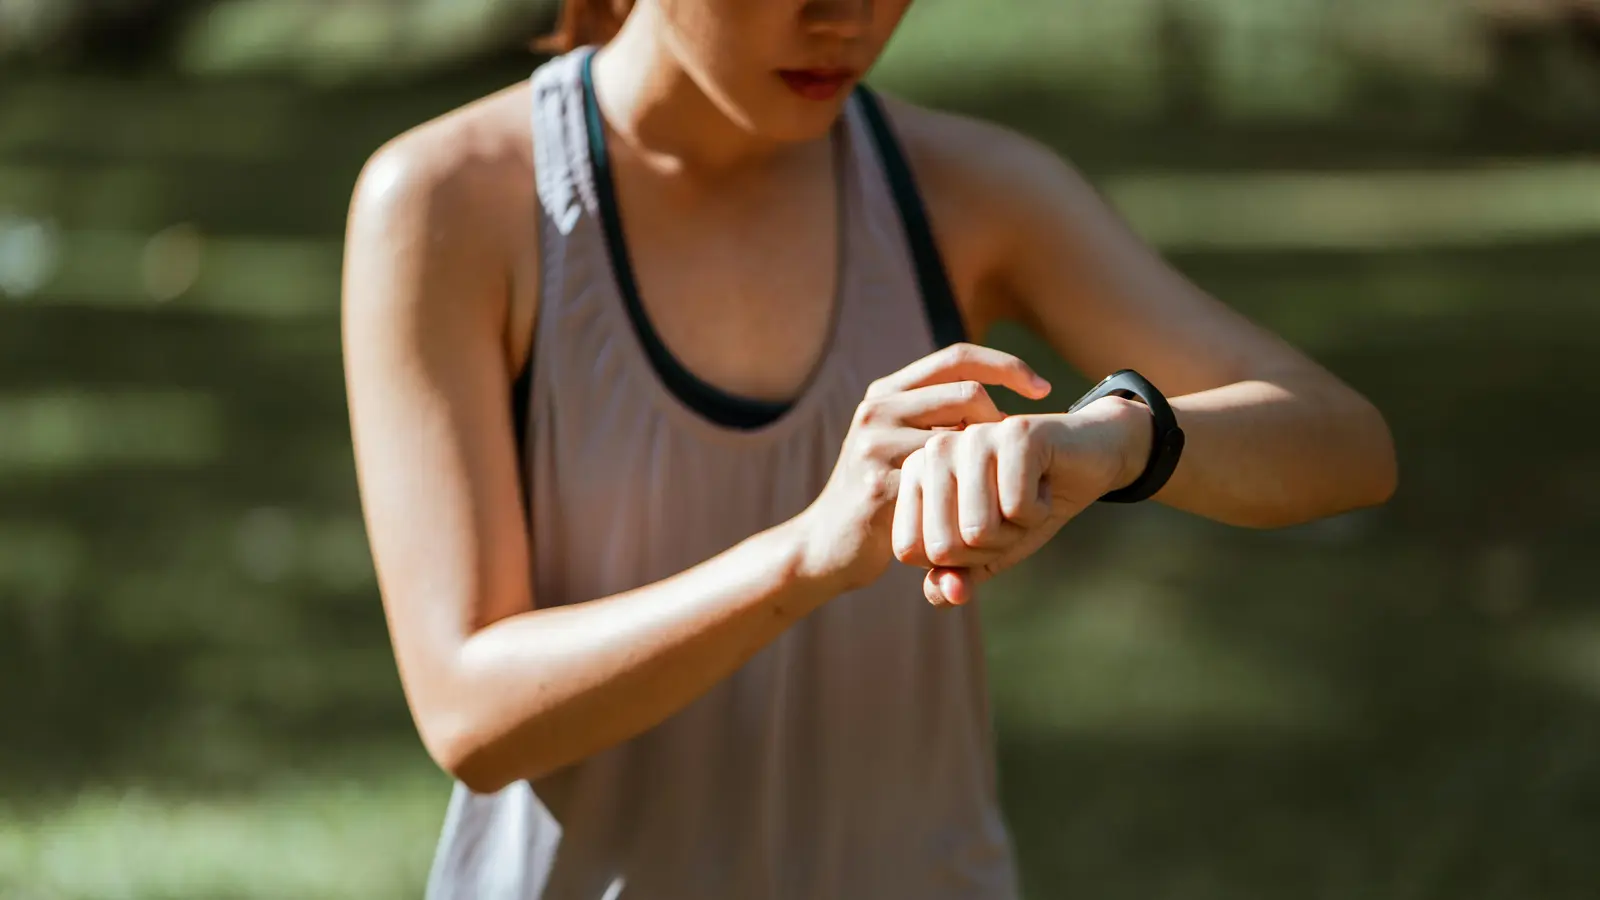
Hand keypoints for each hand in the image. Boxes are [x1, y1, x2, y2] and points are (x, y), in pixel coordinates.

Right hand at [794, 343, 1051, 591]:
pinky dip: (974, 495)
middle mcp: (877, 409)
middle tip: (1012, 461)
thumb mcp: (897, 443)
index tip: (1043, 389)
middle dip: (1002, 425)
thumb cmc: (879, 494)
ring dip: (991, 464)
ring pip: (963, 438)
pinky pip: (949, 481)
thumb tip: (994, 392)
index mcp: (885, 392)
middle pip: (968, 393)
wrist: (827, 546)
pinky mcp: (880, 487)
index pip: (958, 356)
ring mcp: (875, 446)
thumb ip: (933, 416)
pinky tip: (978, 515)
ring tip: (997, 490)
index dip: (1007, 366)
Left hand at [892, 395, 1152, 605]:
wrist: (1087, 460)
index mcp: (914, 474)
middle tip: (1009, 515)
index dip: (956, 560)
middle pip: (944, 546)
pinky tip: (1044, 484)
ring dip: (1015, 532)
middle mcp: (935, 450)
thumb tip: (944, 599)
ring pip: (978, 531)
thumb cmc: (1026, 505)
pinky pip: (1017, 510)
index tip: (981, 531)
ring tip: (1026, 499)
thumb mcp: (987, 552)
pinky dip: (1040, 511)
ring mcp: (973, 438)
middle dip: (988, 549)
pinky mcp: (1015, 434)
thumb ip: (954, 578)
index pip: (911, 551)